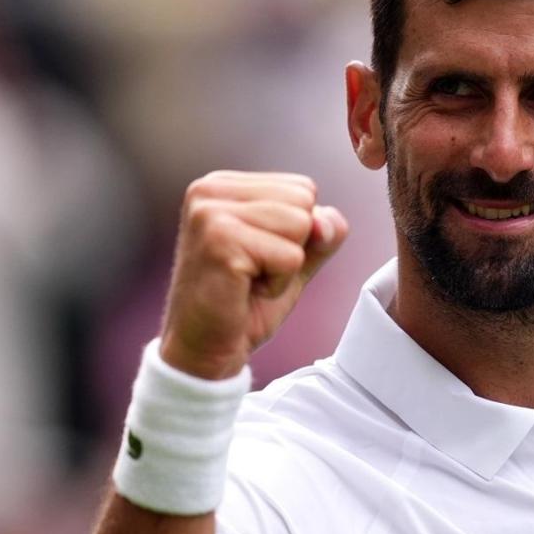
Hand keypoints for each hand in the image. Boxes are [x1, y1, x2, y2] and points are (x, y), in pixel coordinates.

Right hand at [158, 171, 347, 378]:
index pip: (302, 188)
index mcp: (223, 184)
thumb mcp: (293, 258)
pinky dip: (278, 284)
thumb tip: (329, 222)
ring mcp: (211, 213)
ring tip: (249, 280)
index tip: (257, 256)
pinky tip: (244, 291)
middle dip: (293, 246)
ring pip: (300, 225)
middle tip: (252, 272)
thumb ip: (320, 232)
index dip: (296, 232)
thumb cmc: (243, 302)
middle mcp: (210, 190)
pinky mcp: (220, 242)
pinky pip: (290, 257)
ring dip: (285, 266)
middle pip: (303, 202)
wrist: (205, 349)